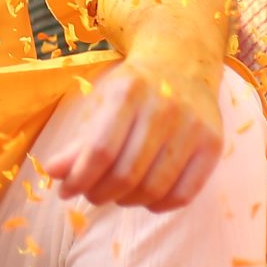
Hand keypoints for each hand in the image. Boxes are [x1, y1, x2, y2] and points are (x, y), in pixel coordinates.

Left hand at [35, 50, 223, 211]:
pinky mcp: (214, 145)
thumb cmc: (134, 87)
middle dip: (100, 193)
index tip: (65, 191)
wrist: (182, 61)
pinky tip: (145, 197)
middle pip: (126, 174)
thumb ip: (78, 141)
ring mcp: (193, 127)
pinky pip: (184, 195)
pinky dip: (158, 206)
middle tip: (91, 194)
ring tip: (116, 194)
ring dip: (127, 201)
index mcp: (129, 92)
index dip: (79, 179)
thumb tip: (52, 174)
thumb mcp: (102, 102)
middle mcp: (164, 108)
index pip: (100, 150)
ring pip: (154, 189)